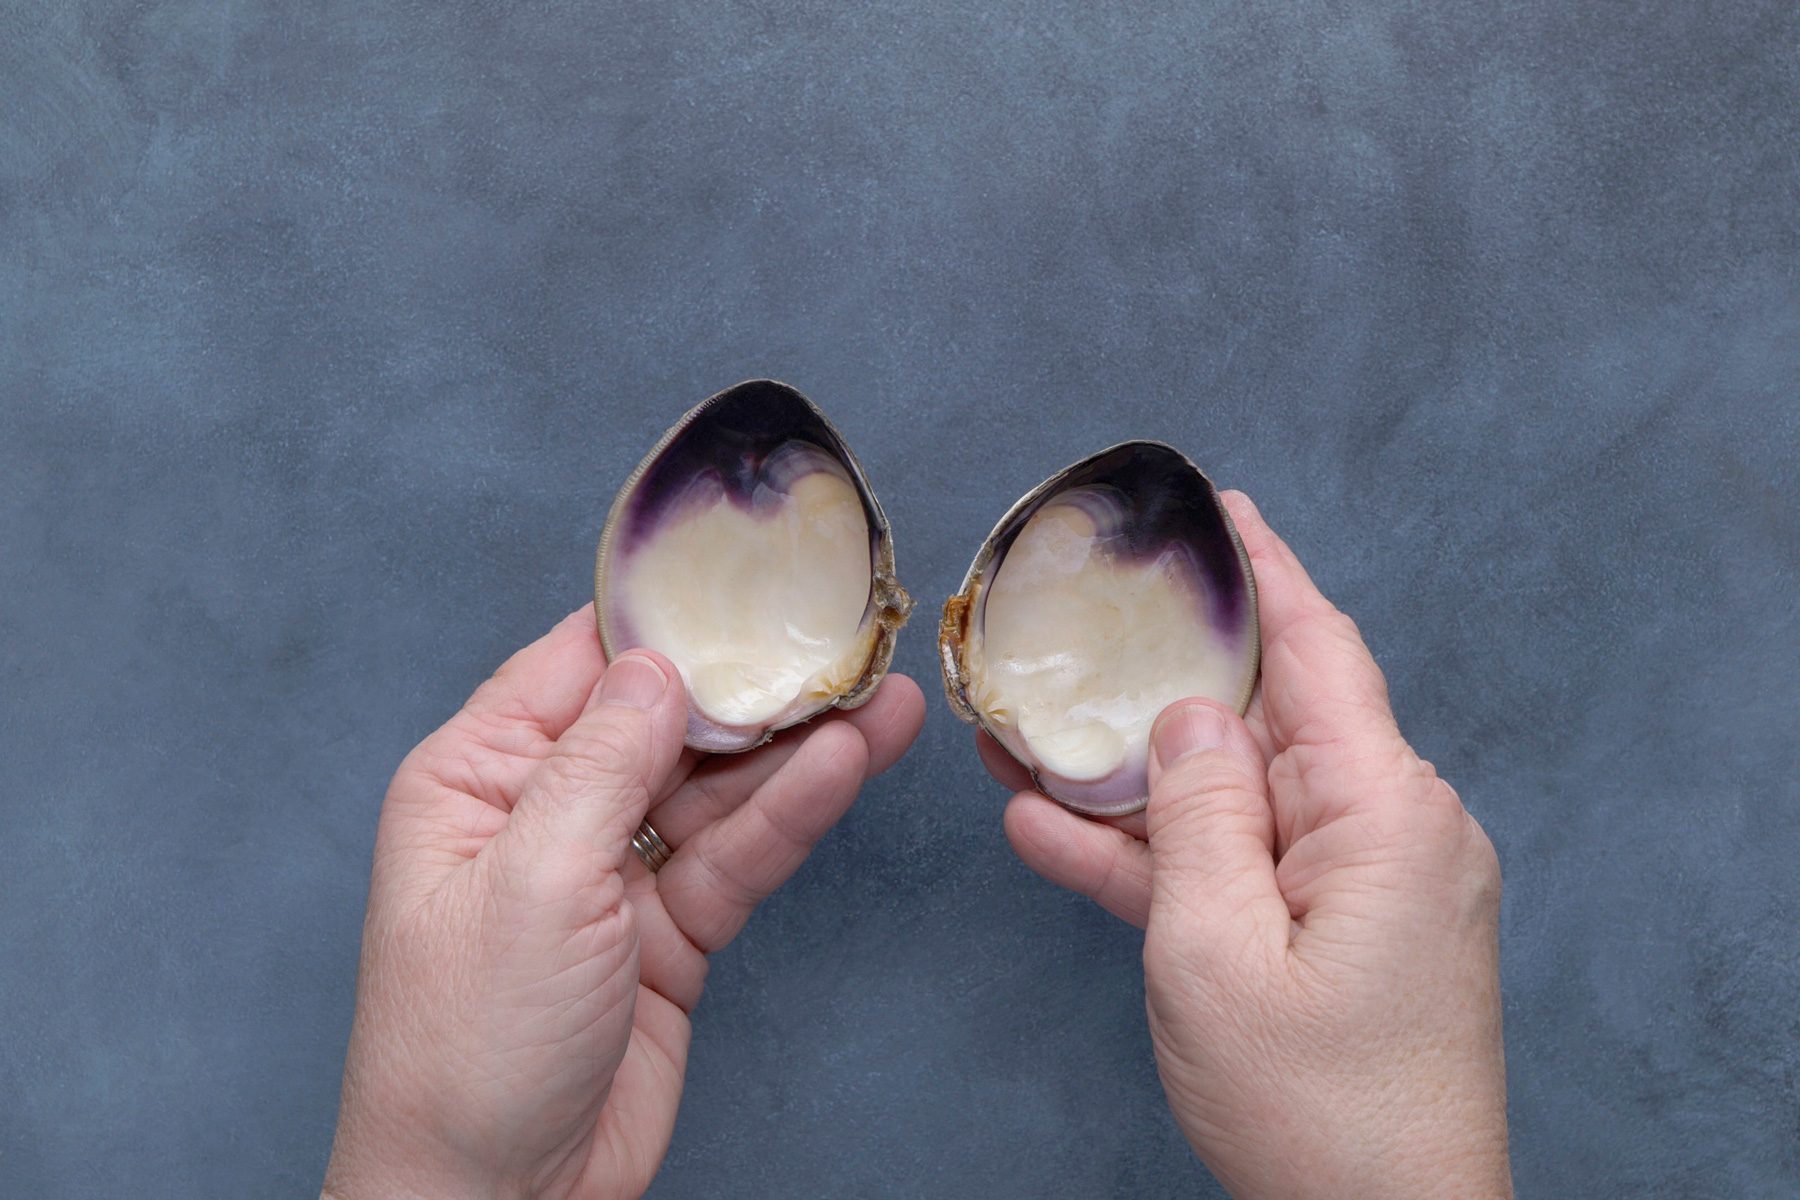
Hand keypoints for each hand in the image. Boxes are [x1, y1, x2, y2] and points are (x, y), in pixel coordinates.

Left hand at [323, 606, 924, 1199]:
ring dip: (794, 748)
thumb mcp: (530, 882)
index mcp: (476, 778)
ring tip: (883, 697)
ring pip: (715, 789)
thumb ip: (600, 764)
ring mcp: (611, 876)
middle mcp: (543, 814)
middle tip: (842, 635)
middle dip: (750, 683)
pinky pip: (737, 856)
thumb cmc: (468, 1048)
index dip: (663, 620)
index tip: (744, 576)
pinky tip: (848, 766)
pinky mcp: (668, 934)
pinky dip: (791, 815)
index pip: (578, 666)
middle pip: (663, 722)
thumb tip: (658, 664)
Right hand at [992, 492, 1510, 1199]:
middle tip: (1080, 626)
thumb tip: (1189, 712)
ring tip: (1021, 737)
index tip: (1218, 505)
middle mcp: (1389, 829)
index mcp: (1384, 810)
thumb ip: (1194, 814)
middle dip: (1164, 679)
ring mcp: (1363, 884)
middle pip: (1263, 720)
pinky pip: (1239, 868)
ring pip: (1233, 798)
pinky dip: (1161, 855)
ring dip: (1135, 781)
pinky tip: (1052, 829)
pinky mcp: (1336, 933)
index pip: (1319, 650)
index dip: (1265, 570)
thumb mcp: (1216, 950)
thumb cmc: (1315, 1110)